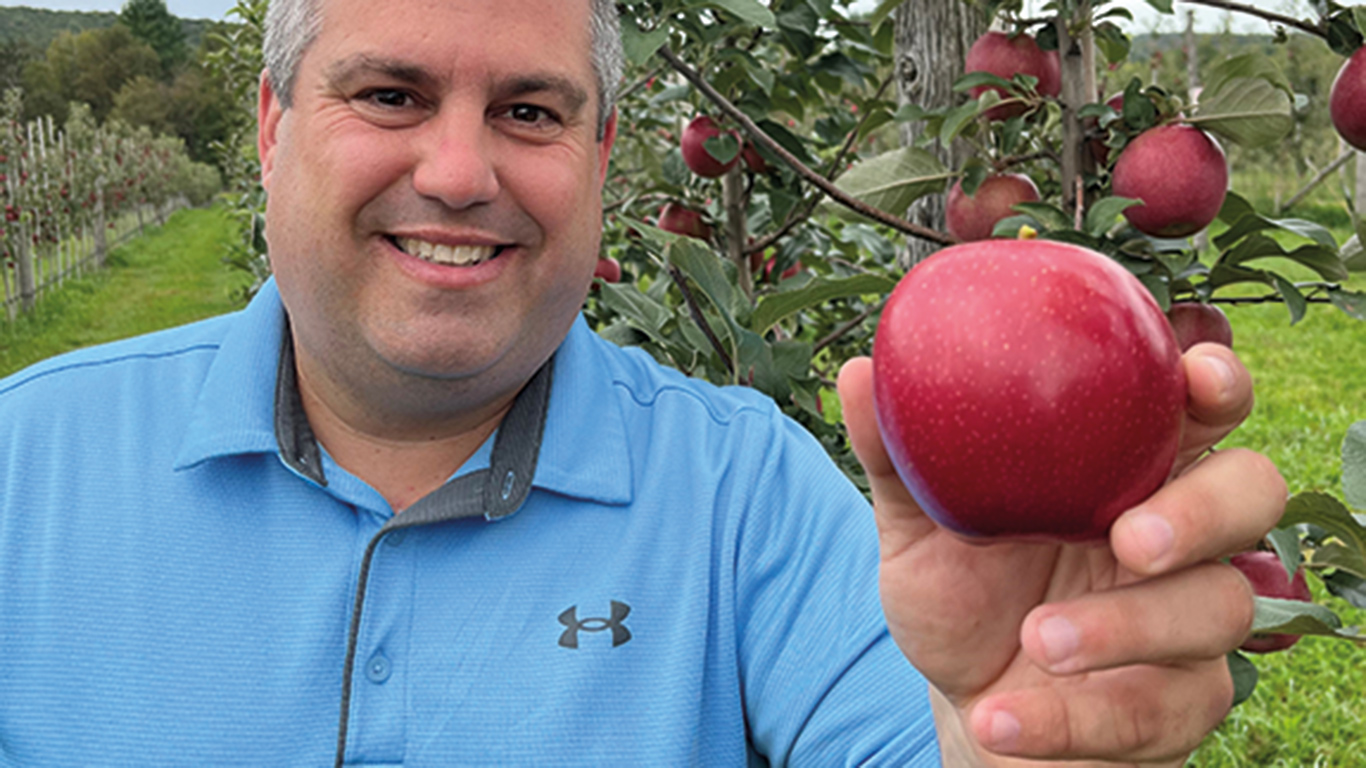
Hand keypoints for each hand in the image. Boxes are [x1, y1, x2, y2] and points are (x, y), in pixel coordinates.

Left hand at [837, 343, 1285, 764]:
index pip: (1196, 403)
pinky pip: (1157, 707)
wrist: (967, 704)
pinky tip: (1001, 718)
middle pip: (1253, 489)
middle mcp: (1177, 530)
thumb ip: (900, 457)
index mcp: (1125, 465)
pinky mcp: (1183, 701)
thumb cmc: (962, 596)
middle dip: (1205, 507)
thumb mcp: (917, 528)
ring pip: (1217, 605)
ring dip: (1125, 628)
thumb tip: (855, 372)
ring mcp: (1191, 616)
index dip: (1214, 380)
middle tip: (1131, 539)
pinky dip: (1073, 716)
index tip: (1194, 373)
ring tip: (1038, 642)